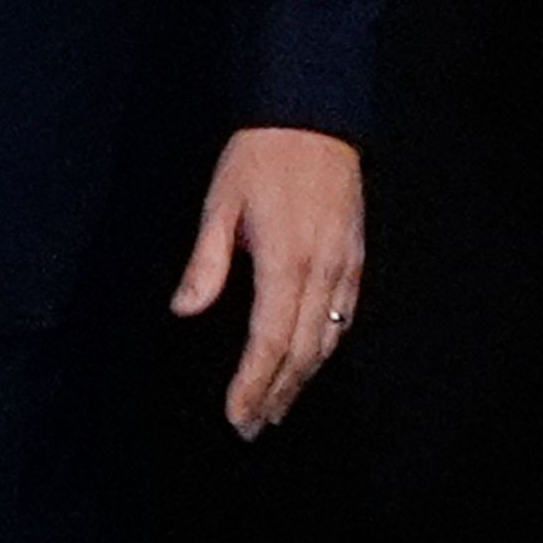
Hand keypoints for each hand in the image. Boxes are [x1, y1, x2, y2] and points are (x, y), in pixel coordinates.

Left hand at [169, 126, 364, 439]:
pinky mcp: (356, 256)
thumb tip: (186, 309)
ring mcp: (345, 264)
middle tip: (252, 428)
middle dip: (276, 394)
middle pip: (302, 351)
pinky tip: (311, 362)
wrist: (313, 114)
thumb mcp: (221, 202)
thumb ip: (207, 260)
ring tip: (277, 408)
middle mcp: (321, 269)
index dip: (253, 384)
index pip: (270, 341)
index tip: (236, 417)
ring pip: (328, 339)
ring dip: (302, 379)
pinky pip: (345, 315)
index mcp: (285, 259)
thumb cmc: (261, 156)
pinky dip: (327, 347)